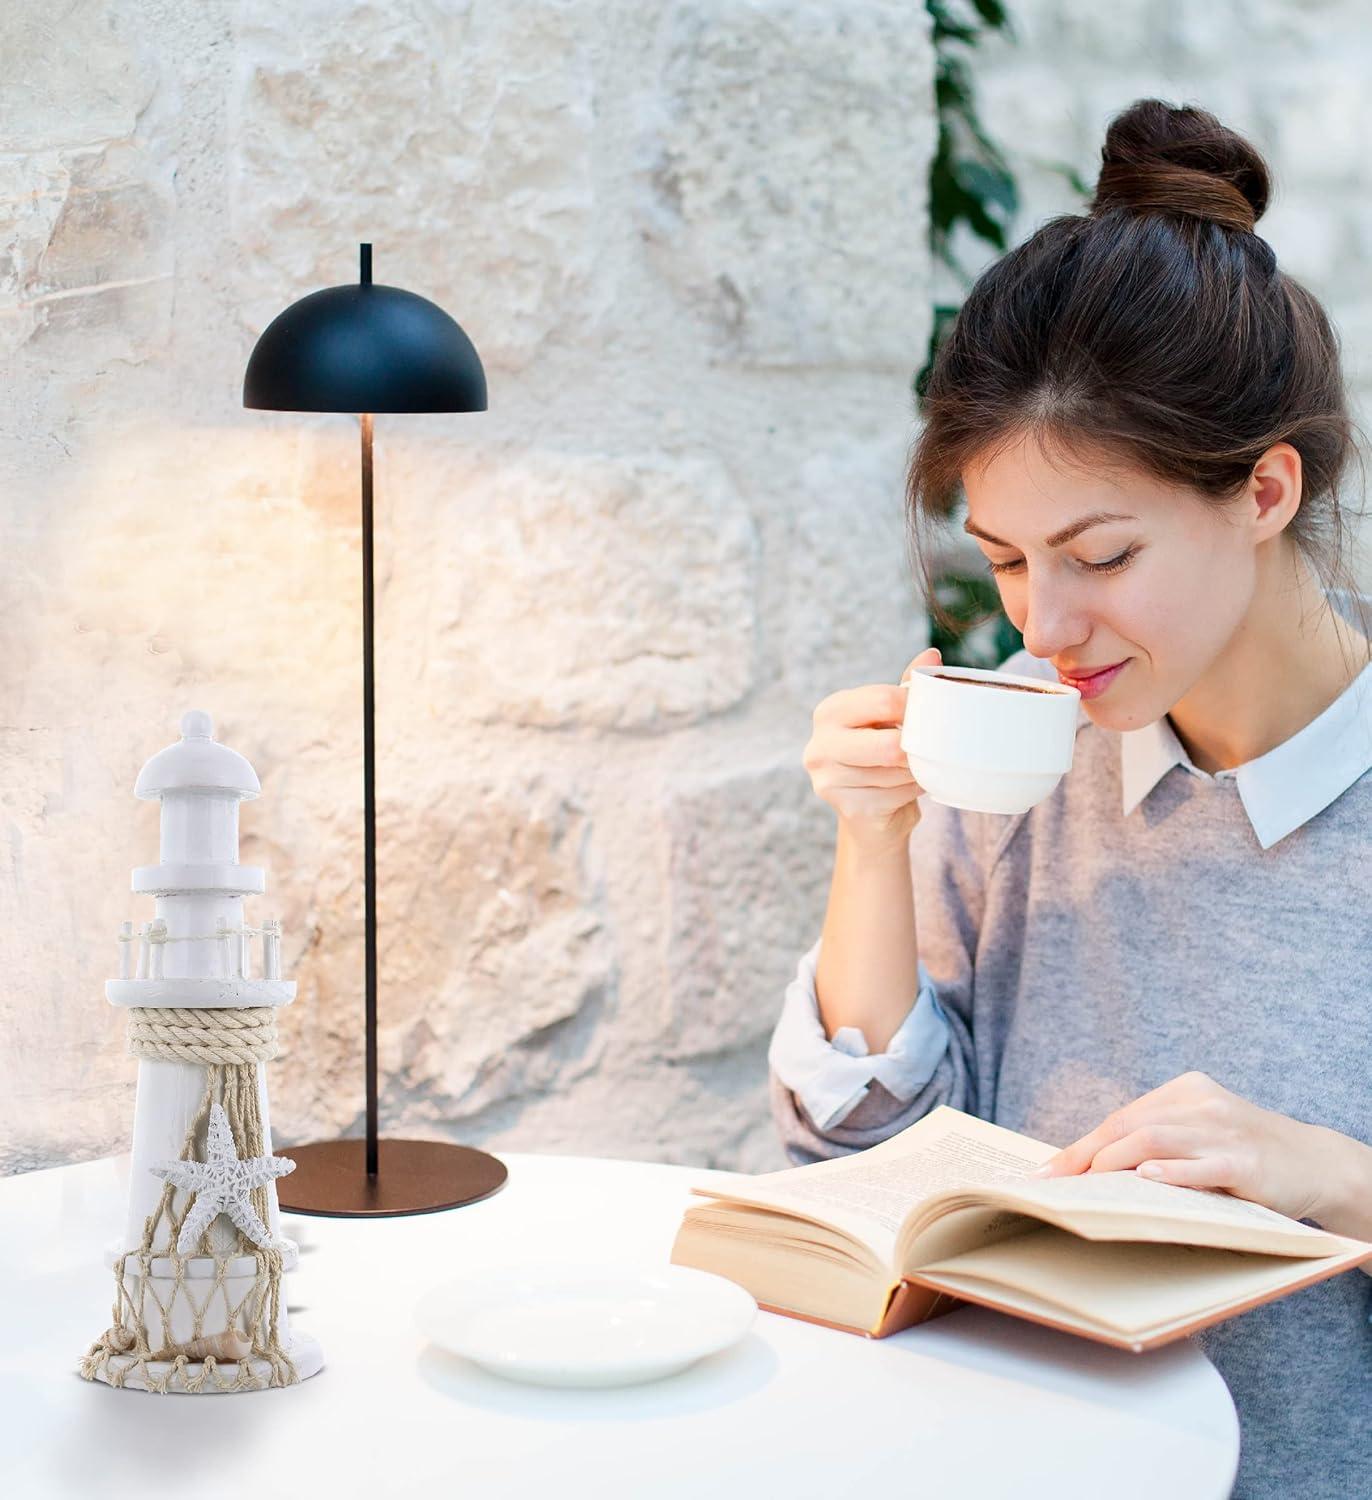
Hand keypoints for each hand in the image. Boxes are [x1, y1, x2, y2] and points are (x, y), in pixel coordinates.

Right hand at [804, 646, 941, 851]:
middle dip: (916, 748)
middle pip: (889, 744)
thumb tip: (932, 655)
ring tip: (913, 768)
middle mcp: (819, 744)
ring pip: (897, 772)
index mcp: (830, 711)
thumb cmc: (882, 754)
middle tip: (926, 747)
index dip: (916, 707)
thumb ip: (908, 686)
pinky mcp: (846, 808)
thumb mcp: (891, 717)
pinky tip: (906, 789)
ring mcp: (828, 780)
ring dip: (916, 771)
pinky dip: (911, 792)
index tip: (931, 714)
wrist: (870, 813)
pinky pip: (896, 796)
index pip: (883, 700)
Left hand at [1028, 1069, 1333, 1226]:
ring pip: (1155, 1139)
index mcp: (1185, 1091)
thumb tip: (1090, 1169)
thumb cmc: (1245, 1155)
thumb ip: (1157, 1142)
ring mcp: (1224, 1130)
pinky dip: (1170, 1171)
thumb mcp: (1201, 1135)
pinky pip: (1201, 1165)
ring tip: (1085, 1186)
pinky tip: (1145, 1180)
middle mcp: (1201, 1103)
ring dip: (1113, 1163)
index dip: (1081, 1145)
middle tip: (1055, 1186)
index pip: (1121, 1118)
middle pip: (1129, 1125)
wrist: (1318, 1163)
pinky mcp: (1246, 1162)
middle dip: (1085, 1156)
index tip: (1046, 1172)